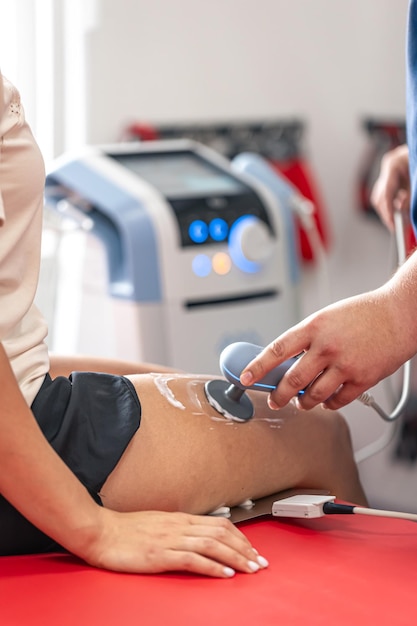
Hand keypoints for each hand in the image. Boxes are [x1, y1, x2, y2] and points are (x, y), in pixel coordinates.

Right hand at [81, 508, 268, 577]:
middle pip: (222, 533)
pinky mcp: (160, 555)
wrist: (100, 531)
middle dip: (245, 548)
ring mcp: (171, 540)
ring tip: (251, 569)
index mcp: (180, 519)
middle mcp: (179, 526)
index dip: (240, 537)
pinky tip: (225, 575)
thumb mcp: (158, 525)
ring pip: (213, 545)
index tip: (252, 550)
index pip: (219, 524)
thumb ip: (178, 529)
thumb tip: (197, 536)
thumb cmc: (125, 530)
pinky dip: (213, 567)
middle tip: (260, 562)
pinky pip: (193, 560)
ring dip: (236, 558)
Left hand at [240, 288, 411, 411]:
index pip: (277, 350)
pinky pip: (337, 401)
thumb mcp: (326, 318)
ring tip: (301, 401)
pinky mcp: (362, 379)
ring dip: (303, 402)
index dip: (257, 367)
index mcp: (314, 327)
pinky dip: (328, 404)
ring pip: (313, 395)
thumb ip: (306, 340)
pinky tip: (326, 400)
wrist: (399, 315)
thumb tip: (284, 363)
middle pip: (293, 380)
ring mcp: (345, 365)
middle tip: (275, 400)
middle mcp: (327, 347)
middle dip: (279, 395)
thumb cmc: (362, 314)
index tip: (244, 378)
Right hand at [370, 144, 409, 231]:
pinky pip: (388, 192)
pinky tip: (400, 208)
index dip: (388, 211)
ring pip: (381, 196)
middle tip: (394, 226)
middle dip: (386, 213)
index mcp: (393, 164)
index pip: (386, 192)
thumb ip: (410, 196)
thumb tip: (402, 211)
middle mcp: (388, 166)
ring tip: (398, 220)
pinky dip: (394, 202)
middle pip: (379, 196)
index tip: (392, 224)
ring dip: (389, 208)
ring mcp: (388, 170)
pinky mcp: (392, 174)